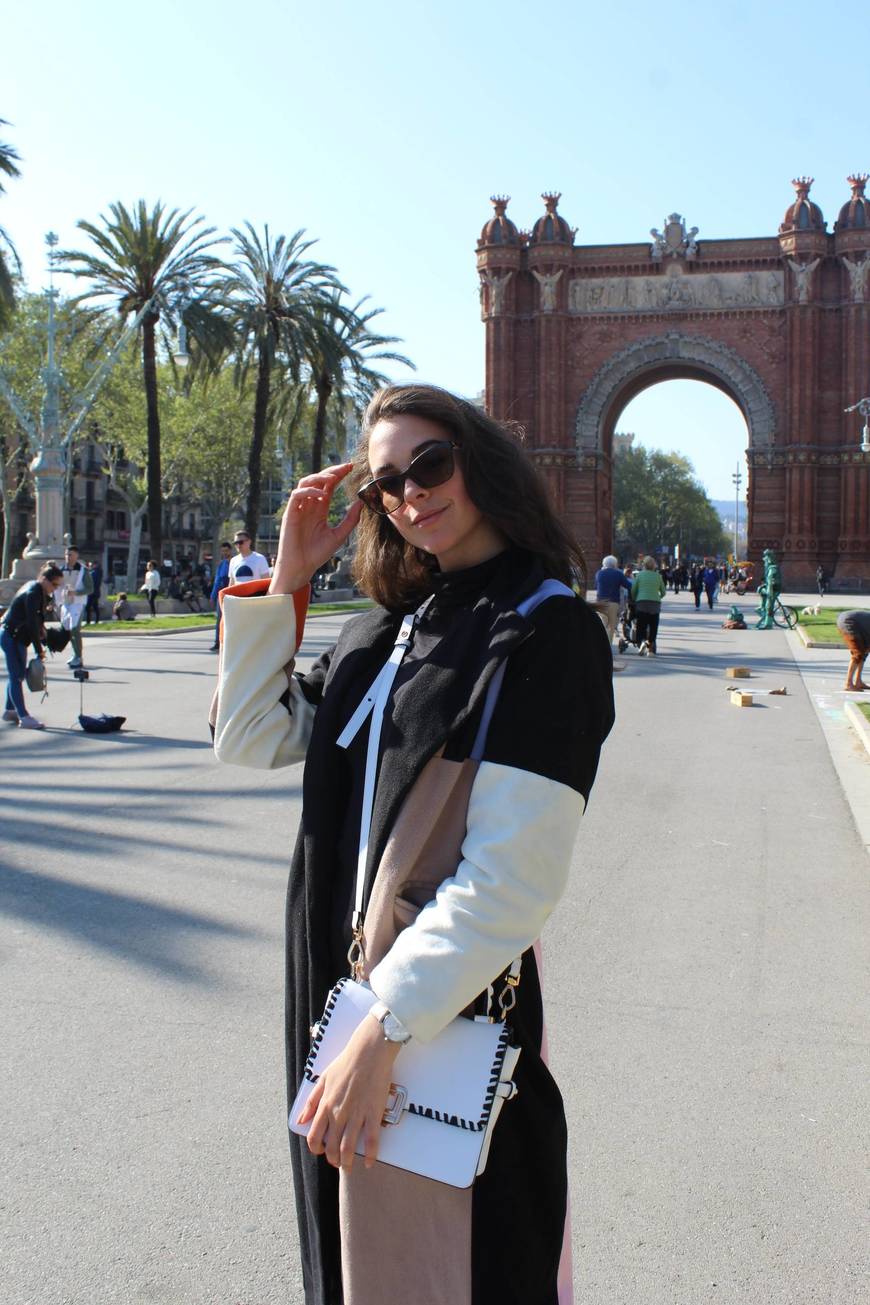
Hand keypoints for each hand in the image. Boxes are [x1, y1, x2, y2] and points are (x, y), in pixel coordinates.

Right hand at [269, 463, 363, 595]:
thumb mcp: (339, 535)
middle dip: (331, 471)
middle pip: (318, 480)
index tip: (351, 467)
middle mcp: (309, 505)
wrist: (301, 568)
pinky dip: (309, 491)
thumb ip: (350, 519)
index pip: (328, 485)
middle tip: (346, 467)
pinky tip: (322, 495)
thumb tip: (362, 502)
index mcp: (320, 508)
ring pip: (305, 482)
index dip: (339, 475)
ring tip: (333, 477)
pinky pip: (297, 495)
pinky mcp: (290, 514)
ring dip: (319, 477)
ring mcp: (299, 508)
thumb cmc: (317, 554)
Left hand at [296, 1013, 400, 1171]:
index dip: (316, 1148)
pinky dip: (370, 1155)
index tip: (321, 1151)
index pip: (314, 1136)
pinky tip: (369, 1162)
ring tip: (349, 1167)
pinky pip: (371, 1140)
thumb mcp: (323, 1079)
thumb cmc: (346, 1062)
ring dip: (347, 1162)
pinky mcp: (373, 1113)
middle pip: (331, 1146)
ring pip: (348, 1148)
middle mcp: (339, 1113)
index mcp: (325, 1105)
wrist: (369, 1051)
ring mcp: (356, 1114)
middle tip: (337, 1163)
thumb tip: (302, 1119)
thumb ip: (312, 1101)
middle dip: (332, 1159)